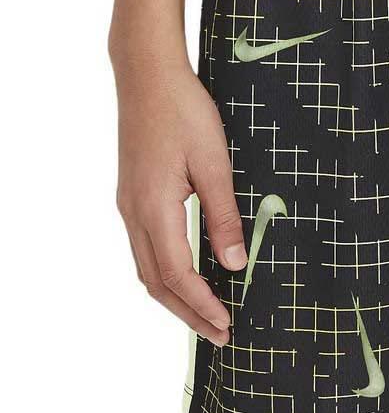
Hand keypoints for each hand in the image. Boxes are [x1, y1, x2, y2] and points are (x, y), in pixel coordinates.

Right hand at [114, 58, 245, 345]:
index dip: (202, 305)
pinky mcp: (133, 196)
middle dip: (188, 313)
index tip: (227, 325)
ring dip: (176, 297)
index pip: (178, 274)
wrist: (148, 76)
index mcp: (154, 208)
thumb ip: (224, 215)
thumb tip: (234, 263)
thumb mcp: (214, 162)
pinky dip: (166, 274)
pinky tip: (187, 277)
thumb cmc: (184, 112)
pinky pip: (147, 249)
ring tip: (206, 316)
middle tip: (220, 335)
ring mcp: (129, 206)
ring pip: (148, 268)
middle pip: (157, 282)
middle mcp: (134, 213)